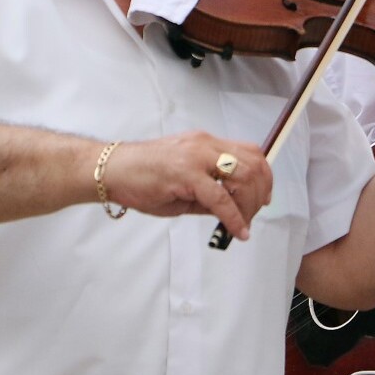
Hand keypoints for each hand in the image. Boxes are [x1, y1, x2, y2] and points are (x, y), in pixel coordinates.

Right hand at [100, 132, 271, 240]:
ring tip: (242, 224)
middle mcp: (205, 145)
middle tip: (254, 214)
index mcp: (206, 144)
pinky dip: (234, 217)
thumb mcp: (184, 183)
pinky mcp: (185, 174)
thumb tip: (232, 211)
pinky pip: (220, 197)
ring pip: (242, 176)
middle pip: (253, 164)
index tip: (264, 197)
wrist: (110, 170)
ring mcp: (196, 157)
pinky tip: (236, 230)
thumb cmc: (141, 175)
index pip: (250, 153)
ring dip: (249, 204)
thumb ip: (209, 194)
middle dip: (260, 192)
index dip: (264, 175)